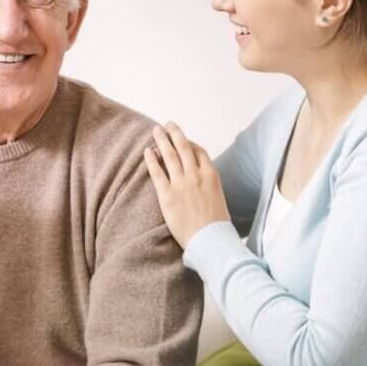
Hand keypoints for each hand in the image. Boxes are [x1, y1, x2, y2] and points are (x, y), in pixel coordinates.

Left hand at [143, 122, 230, 247]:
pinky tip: (147, 152)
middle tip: (167, 124)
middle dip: (175, 134)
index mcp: (212, 175)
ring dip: (162, 140)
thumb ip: (210, 187)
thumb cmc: (217, 226)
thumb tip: (204, 186)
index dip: (190, 143)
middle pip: (184, 147)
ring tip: (156, 131)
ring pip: (170, 155)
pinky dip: (151, 160)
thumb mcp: (219, 199)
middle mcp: (196, 175)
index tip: (183, 140)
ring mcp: (181, 184)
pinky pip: (157, 173)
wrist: (211, 240)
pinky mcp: (167, 196)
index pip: (199, 151)